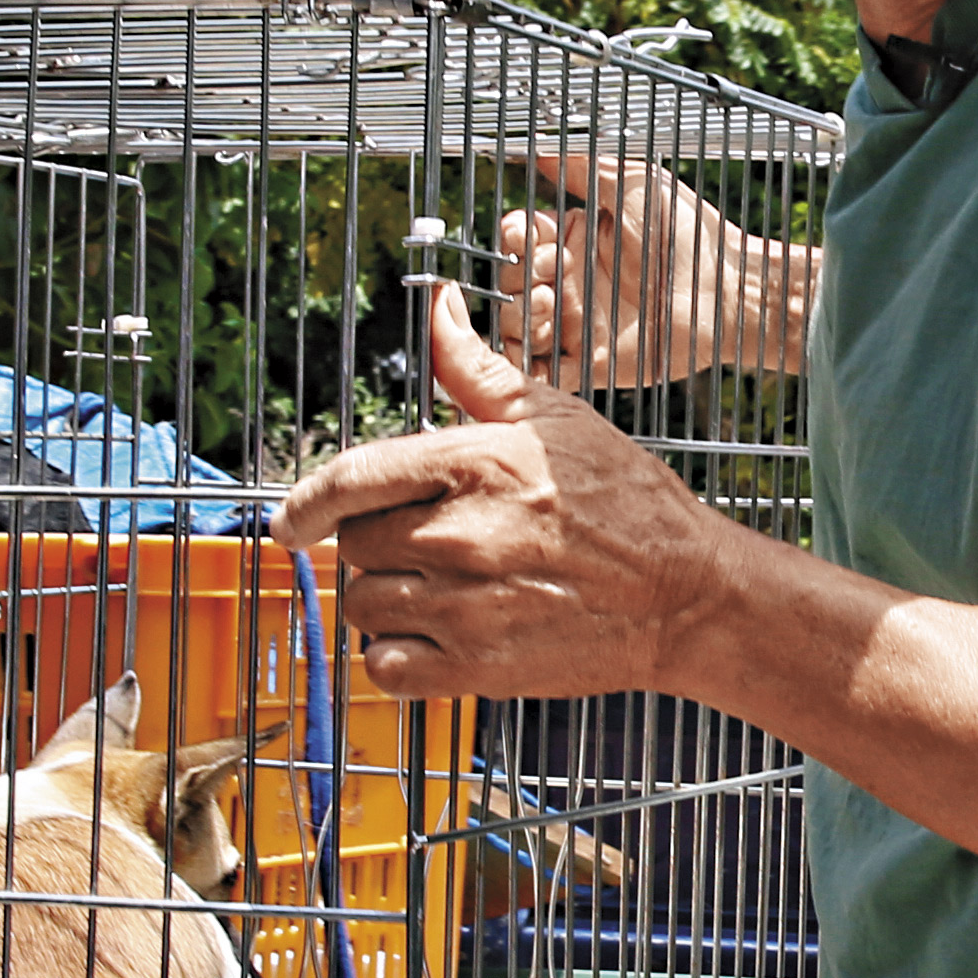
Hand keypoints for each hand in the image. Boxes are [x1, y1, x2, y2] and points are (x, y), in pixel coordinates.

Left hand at [279, 287, 752, 702]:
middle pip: (355, 546)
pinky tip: (431, 638)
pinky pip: (386, 668)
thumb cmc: (626, 502)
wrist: (686, 595)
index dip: (306, 502)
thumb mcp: (553, 417)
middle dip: (376, 545)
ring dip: (385, 602)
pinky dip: (394, 658)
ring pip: (364, 607)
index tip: (291, 521)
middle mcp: (461, 535)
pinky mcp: (478, 668)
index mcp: (475, 464)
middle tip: (425, 547)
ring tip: (436, 591)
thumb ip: (476, 370)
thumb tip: (437, 308)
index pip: (353, 478)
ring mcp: (466, 607)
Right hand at [497, 148, 808, 387]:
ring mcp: (578, 323)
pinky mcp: (590, 363)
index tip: (528, 232)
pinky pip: (542, 370)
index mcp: (576, 239)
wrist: (725, 289)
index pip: (519, 238)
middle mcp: (572, 281)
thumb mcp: (633, 184)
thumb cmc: (688, 233)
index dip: (515, 237)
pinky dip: (530, 359)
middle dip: (518, 276)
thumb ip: (582, 168)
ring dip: (521, 315)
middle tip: (551, 271)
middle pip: (511, 282)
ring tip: (550, 302)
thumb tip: (540, 147)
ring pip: (516, 327)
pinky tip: (547, 339)